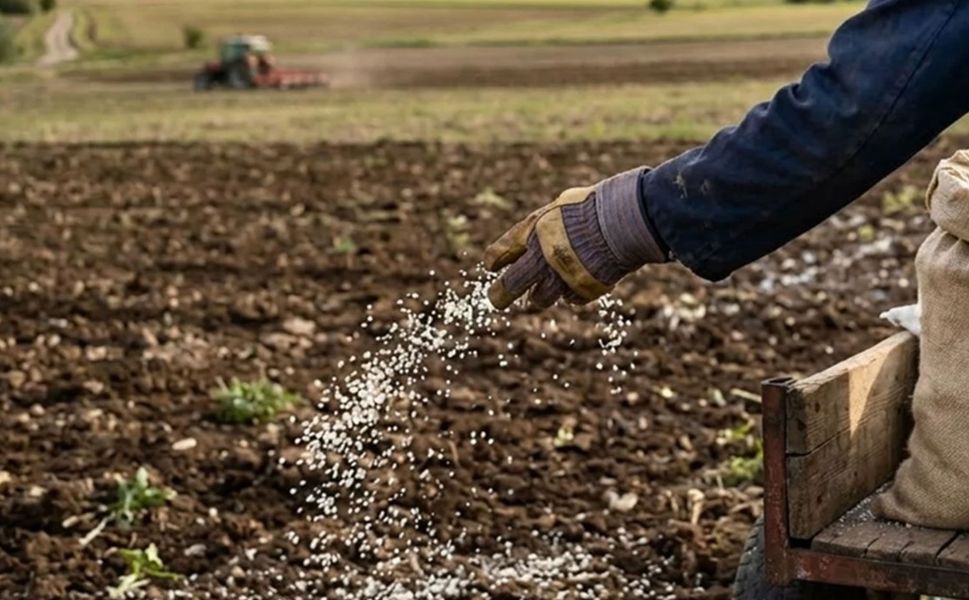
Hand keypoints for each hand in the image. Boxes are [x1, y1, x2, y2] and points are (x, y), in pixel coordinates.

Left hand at [483, 170, 666, 309]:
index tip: (492, 267)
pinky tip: (577, 281)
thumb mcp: (559, 206)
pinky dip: (572, 292)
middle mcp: (541, 258)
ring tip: (542, 291)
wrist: (625, 219)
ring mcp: (562, 277)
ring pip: (539, 299)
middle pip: (510, 286)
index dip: (494, 261)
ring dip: (540, 296)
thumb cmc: (594, 206)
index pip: (499, 253)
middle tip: (496, 299)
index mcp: (532, 232)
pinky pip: (571, 299)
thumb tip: (530, 238)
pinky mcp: (583, 290)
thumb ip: (542, 226)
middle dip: (500, 295)